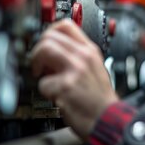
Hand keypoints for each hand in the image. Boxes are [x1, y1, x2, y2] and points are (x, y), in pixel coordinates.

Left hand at [30, 19, 118, 139]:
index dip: (49, 32)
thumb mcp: (96, 69)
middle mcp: (83, 57)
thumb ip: (77, 57)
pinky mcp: (65, 87)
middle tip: (40, 64)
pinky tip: (56, 96)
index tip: (45, 42)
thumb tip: (53, 53)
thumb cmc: (100, 99)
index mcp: (90, 51)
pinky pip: (43, 83)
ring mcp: (74, 70)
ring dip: (36, 64)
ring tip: (44, 76)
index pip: (66, 25)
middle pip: (49, 37)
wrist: (108, 119)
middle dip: (38, 50)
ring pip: (43, 50)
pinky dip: (46, 91)